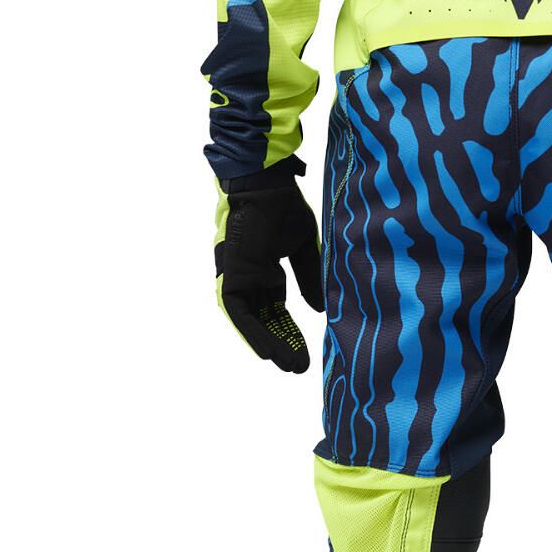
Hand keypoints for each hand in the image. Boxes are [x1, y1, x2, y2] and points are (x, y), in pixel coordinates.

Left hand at [215, 165, 323, 373]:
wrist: (266, 184)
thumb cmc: (284, 207)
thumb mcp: (304, 249)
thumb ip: (308, 279)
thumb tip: (319, 310)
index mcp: (264, 269)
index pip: (277, 309)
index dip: (290, 331)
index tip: (305, 353)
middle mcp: (249, 277)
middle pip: (266, 319)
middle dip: (283, 343)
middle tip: (299, 367)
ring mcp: (238, 276)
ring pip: (252, 320)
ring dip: (270, 344)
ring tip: (289, 365)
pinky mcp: (231, 275)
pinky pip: (239, 312)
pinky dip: (253, 332)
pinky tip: (269, 351)